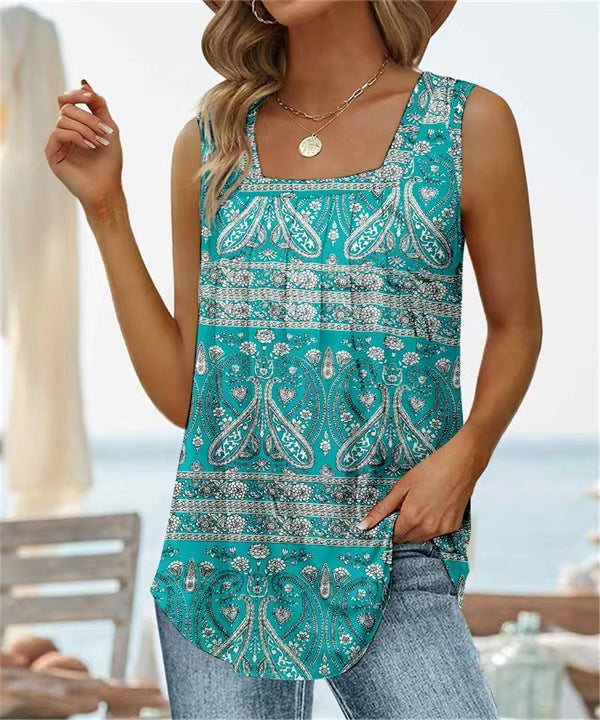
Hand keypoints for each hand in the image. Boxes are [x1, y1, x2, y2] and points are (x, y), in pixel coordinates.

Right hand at [44, 80, 122, 213]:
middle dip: (89, 117)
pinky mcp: (52, 153)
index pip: (67, 100)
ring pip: (64, 119)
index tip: (92, 98)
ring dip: (87, 129)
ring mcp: (57, 143)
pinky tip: (89, 147)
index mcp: (75, 125)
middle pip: (66, 108)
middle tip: (105, 132)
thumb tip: (84, 82)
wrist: (107, 188)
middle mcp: (64, 131)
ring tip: (100, 144)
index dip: (78, 95)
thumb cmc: (110, 162)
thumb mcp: (109, 128)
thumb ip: (99, 105)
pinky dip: (76, 136)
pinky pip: (58, 132)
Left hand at [357, 430, 488, 543]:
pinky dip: (430, 526)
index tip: (387, 519)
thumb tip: (363, 525)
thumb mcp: (402, 486)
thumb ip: (383, 508)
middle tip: (402, 510)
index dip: (388, 528)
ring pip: (421, 538)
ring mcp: (442, 529)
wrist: (462, 463)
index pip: (393, 536)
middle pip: (406, 539)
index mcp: (412, 517)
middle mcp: (428, 528)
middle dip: (400, 528)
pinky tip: (432, 508)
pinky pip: (436, 533)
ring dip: (415, 529)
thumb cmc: (431, 469)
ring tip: (418, 506)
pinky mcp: (454, 526)